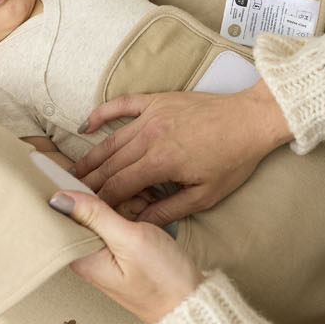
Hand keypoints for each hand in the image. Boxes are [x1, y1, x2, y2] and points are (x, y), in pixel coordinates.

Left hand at [49, 188, 201, 323]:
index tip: (109, 193)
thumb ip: (95, 215)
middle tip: (133, 210)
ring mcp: (100, 254)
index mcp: (79, 257)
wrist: (189, 304)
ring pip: (101, 213)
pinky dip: (129, 215)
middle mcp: (84, 256)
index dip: (84, 192)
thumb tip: (59, 197)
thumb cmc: (162, 279)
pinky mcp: (115, 252)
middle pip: (82, 210)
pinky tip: (143, 218)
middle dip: (107, 199)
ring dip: (122, 206)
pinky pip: (114, 223)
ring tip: (142, 216)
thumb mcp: (130, 240)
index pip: (62, 212)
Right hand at [75, 82, 291, 223]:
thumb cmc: (234, 159)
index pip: (120, 185)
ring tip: (75, 171)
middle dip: (90, 182)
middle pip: (110, 164)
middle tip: (72, 194)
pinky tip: (85, 125)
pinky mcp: (157, 100)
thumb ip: (170, 210)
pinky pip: (121, 105)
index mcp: (161, 162)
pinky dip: (101, 114)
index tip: (90, 211)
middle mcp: (150, 136)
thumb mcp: (206, 195)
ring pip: (111, 139)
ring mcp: (152, 115)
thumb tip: (142, 223)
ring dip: (91, 157)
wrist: (252, 120)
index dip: (102, 201)